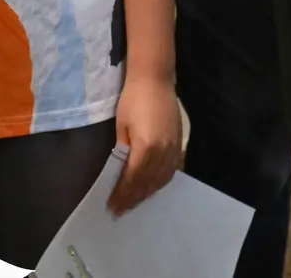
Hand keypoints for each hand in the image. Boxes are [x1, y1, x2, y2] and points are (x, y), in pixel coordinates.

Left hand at [108, 74, 181, 214]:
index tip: (112, 206)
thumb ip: (122, 151)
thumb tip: (120, 171)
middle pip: (147, 182)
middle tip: (120, 210)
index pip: (132, 179)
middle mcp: (162, 151)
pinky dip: (161, 182)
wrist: (155, 80)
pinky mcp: (179, 143)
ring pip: (161, 179)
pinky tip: (152, 187)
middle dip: (133, 198)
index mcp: (145, 147)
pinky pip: (171, 170)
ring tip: (134, 202)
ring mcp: (173, 148)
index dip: (122, 194)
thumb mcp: (121, 126)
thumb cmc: (132, 100)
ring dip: (147, 193)